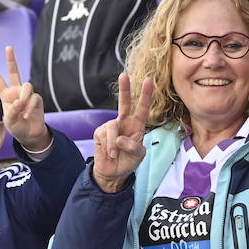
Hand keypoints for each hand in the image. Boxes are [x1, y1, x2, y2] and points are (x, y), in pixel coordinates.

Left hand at [0, 46, 49, 151]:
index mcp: (5, 95)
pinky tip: (27, 115)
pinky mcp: (36, 99)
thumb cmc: (17, 127)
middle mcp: (16, 91)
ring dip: (24, 97)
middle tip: (8, 47)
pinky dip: (29, 107)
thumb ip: (12, 111)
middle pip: (14, 71)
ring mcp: (27, 94)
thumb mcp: (9, 121)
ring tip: (22, 109)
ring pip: (27, 86)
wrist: (30, 134)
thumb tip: (20, 101)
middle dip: (11, 59)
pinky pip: (34, 98)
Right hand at [92, 73, 152, 191]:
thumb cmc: (128, 161)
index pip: (143, 108)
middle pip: (124, 103)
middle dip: (124, 89)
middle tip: (123, 75)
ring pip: (112, 127)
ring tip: (114, 154)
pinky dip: (108, 146)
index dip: (146, 95)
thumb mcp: (138, 156)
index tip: (149, 80)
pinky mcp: (99, 132)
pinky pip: (104, 135)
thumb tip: (119, 139)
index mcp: (137, 125)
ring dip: (114, 144)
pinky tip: (109, 153)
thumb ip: (133, 147)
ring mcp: (111, 126)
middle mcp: (124, 122)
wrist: (113, 172)